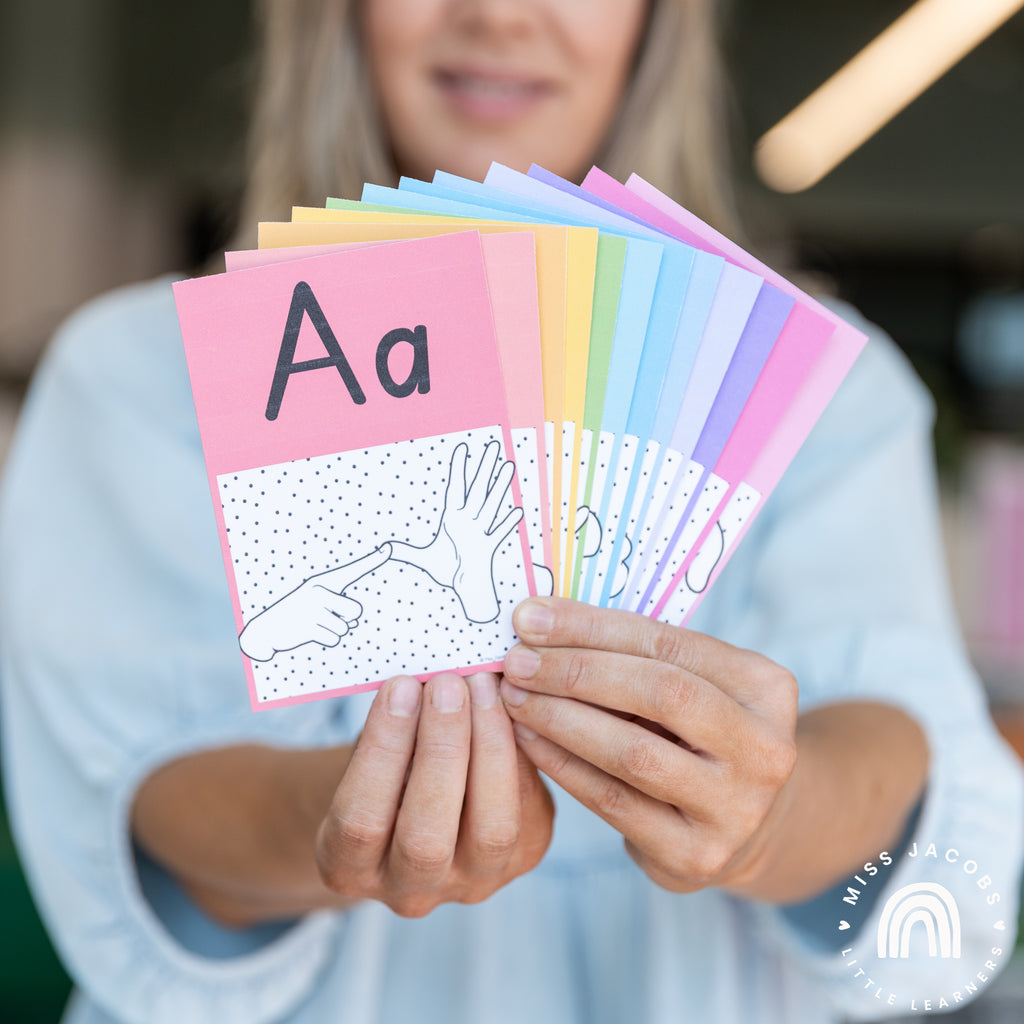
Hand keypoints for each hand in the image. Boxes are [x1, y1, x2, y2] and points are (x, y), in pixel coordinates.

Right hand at [239, 544, 390, 660]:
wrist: (267, 628)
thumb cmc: (298, 612)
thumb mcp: (317, 601)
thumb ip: (340, 606)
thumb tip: (355, 620)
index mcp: (323, 582)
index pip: (353, 570)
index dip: (372, 560)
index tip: (389, 549)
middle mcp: (319, 592)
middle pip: (356, 611)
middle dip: (347, 619)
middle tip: (326, 616)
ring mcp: (313, 610)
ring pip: (345, 628)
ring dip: (333, 630)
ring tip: (314, 624)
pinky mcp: (308, 628)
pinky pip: (334, 639)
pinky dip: (326, 640)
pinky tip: (310, 633)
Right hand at [315, 672, 552, 916]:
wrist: (421, 804)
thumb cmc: (386, 763)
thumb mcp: (369, 751)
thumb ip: (391, 727)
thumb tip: (425, 669)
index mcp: (348, 867)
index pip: (361, 822)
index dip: (383, 751)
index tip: (401, 687)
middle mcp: (410, 892)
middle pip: (426, 837)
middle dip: (440, 750)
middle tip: (449, 684)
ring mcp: (473, 883)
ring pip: (492, 830)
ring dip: (490, 747)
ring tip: (485, 687)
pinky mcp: (523, 859)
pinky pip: (530, 808)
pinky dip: (523, 751)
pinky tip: (514, 702)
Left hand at [391, 441, 522, 621]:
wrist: (465, 588)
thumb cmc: (448, 570)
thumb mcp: (422, 559)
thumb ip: (404, 552)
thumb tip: (383, 548)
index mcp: (453, 519)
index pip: (456, 488)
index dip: (459, 468)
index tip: (463, 448)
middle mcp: (469, 521)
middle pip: (478, 489)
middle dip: (485, 467)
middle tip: (494, 446)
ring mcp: (481, 532)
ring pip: (492, 504)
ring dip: (500, 487)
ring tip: (509, 466)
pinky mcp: (489, 547)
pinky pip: (499, 533)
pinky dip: (508, 524)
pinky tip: (517, 511)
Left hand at [499, 597, 797, 894]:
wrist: (739, 825)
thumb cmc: (697, 733)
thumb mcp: (693, 685)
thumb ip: (635, 653)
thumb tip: (540, 622)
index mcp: (766, 686)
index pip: (668, 643)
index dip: (592, 628)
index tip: (529, 617)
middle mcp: (765, 747)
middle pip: (659, 693)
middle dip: (576, 671)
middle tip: (516, 661)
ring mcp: (736, 808)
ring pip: (633, 752)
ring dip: (561, 718)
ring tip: (514, 698)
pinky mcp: (697, 854)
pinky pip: (614, 803)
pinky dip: (563, 766)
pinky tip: (528, 739)